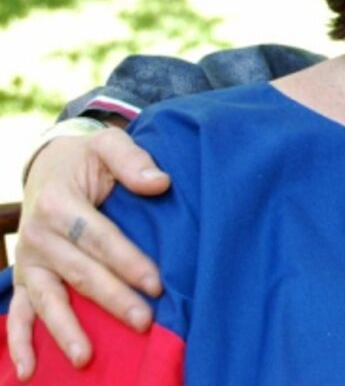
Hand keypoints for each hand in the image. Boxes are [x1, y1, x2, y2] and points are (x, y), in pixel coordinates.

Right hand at [6, 128, 169, 377]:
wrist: (49, 166)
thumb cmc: (87, 159)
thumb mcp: (107, 146)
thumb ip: (132, 159)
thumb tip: (159, 183)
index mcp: (60, 204)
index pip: (100, 239)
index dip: (128, 262)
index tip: (157, 284)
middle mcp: (39, 236)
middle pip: (80, 273)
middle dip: (112, 299)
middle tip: (143, 322)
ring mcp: (28, 261)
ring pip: (48, 300)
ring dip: (66, 329)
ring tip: (86, 357)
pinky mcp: (24, 278)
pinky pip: (19, 313)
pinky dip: (19, 343)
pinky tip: (27, 370)